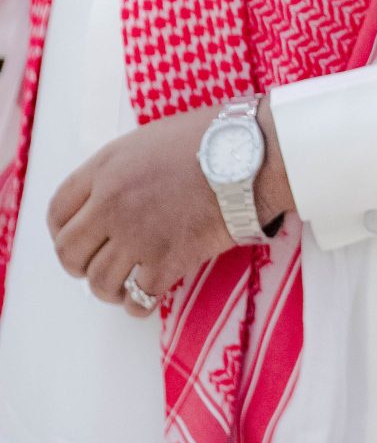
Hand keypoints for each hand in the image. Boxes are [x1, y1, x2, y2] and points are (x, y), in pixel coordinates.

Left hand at [45, 100, 292, 309]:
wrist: (253, 154)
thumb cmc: (212, 138)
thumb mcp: (151, 139)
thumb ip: (122, 167)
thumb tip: (113, 193)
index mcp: (105, 169)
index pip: (57, 210)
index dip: (60, 231)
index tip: (74, 238)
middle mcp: (112, 204)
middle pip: (69, 252)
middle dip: (78, 265)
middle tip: (95, 267)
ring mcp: (138, 235)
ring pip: (99, 282)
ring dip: (108, 289)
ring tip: (122, 287)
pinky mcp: (168, 261)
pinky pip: (138, 298)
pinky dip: (138, 305)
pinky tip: (146, 299)